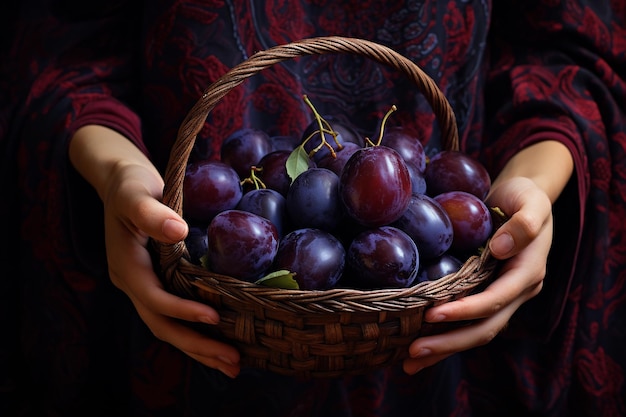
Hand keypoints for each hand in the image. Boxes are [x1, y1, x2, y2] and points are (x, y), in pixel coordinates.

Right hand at [70, 125, 240, 377]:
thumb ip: (152, 212)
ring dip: (198, 347)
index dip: (182, 311)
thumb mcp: (137, 192)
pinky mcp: (155, 283)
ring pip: (168, 326)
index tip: (215, 318)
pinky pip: (173, 315)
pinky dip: (195, 331)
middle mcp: (132, 282)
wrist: (121, 182)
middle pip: (162, 324)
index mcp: (126, 265)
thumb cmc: (131, 184)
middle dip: (196, 345)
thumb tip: (178, 231)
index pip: (154, 298)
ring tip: (232, 364)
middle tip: (233, 361)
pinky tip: (219, 341)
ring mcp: (143, 285)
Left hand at [403, 176, 551, 373]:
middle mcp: (517, 291)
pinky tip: (420, 344)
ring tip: (410, 362)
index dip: (466, 310)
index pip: (495, 300)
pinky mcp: (488, 294)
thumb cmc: (524, 196)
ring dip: (444, 347)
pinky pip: (468, 321)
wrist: (521, 198)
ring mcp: (503, 296)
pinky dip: (445, 334)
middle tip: (413, 352)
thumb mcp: (531, 201)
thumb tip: (500, 248)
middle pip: (485, 327)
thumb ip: (523, 223)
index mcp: (528, 272)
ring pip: (476, 331)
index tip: (433, 315)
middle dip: (449, 342)